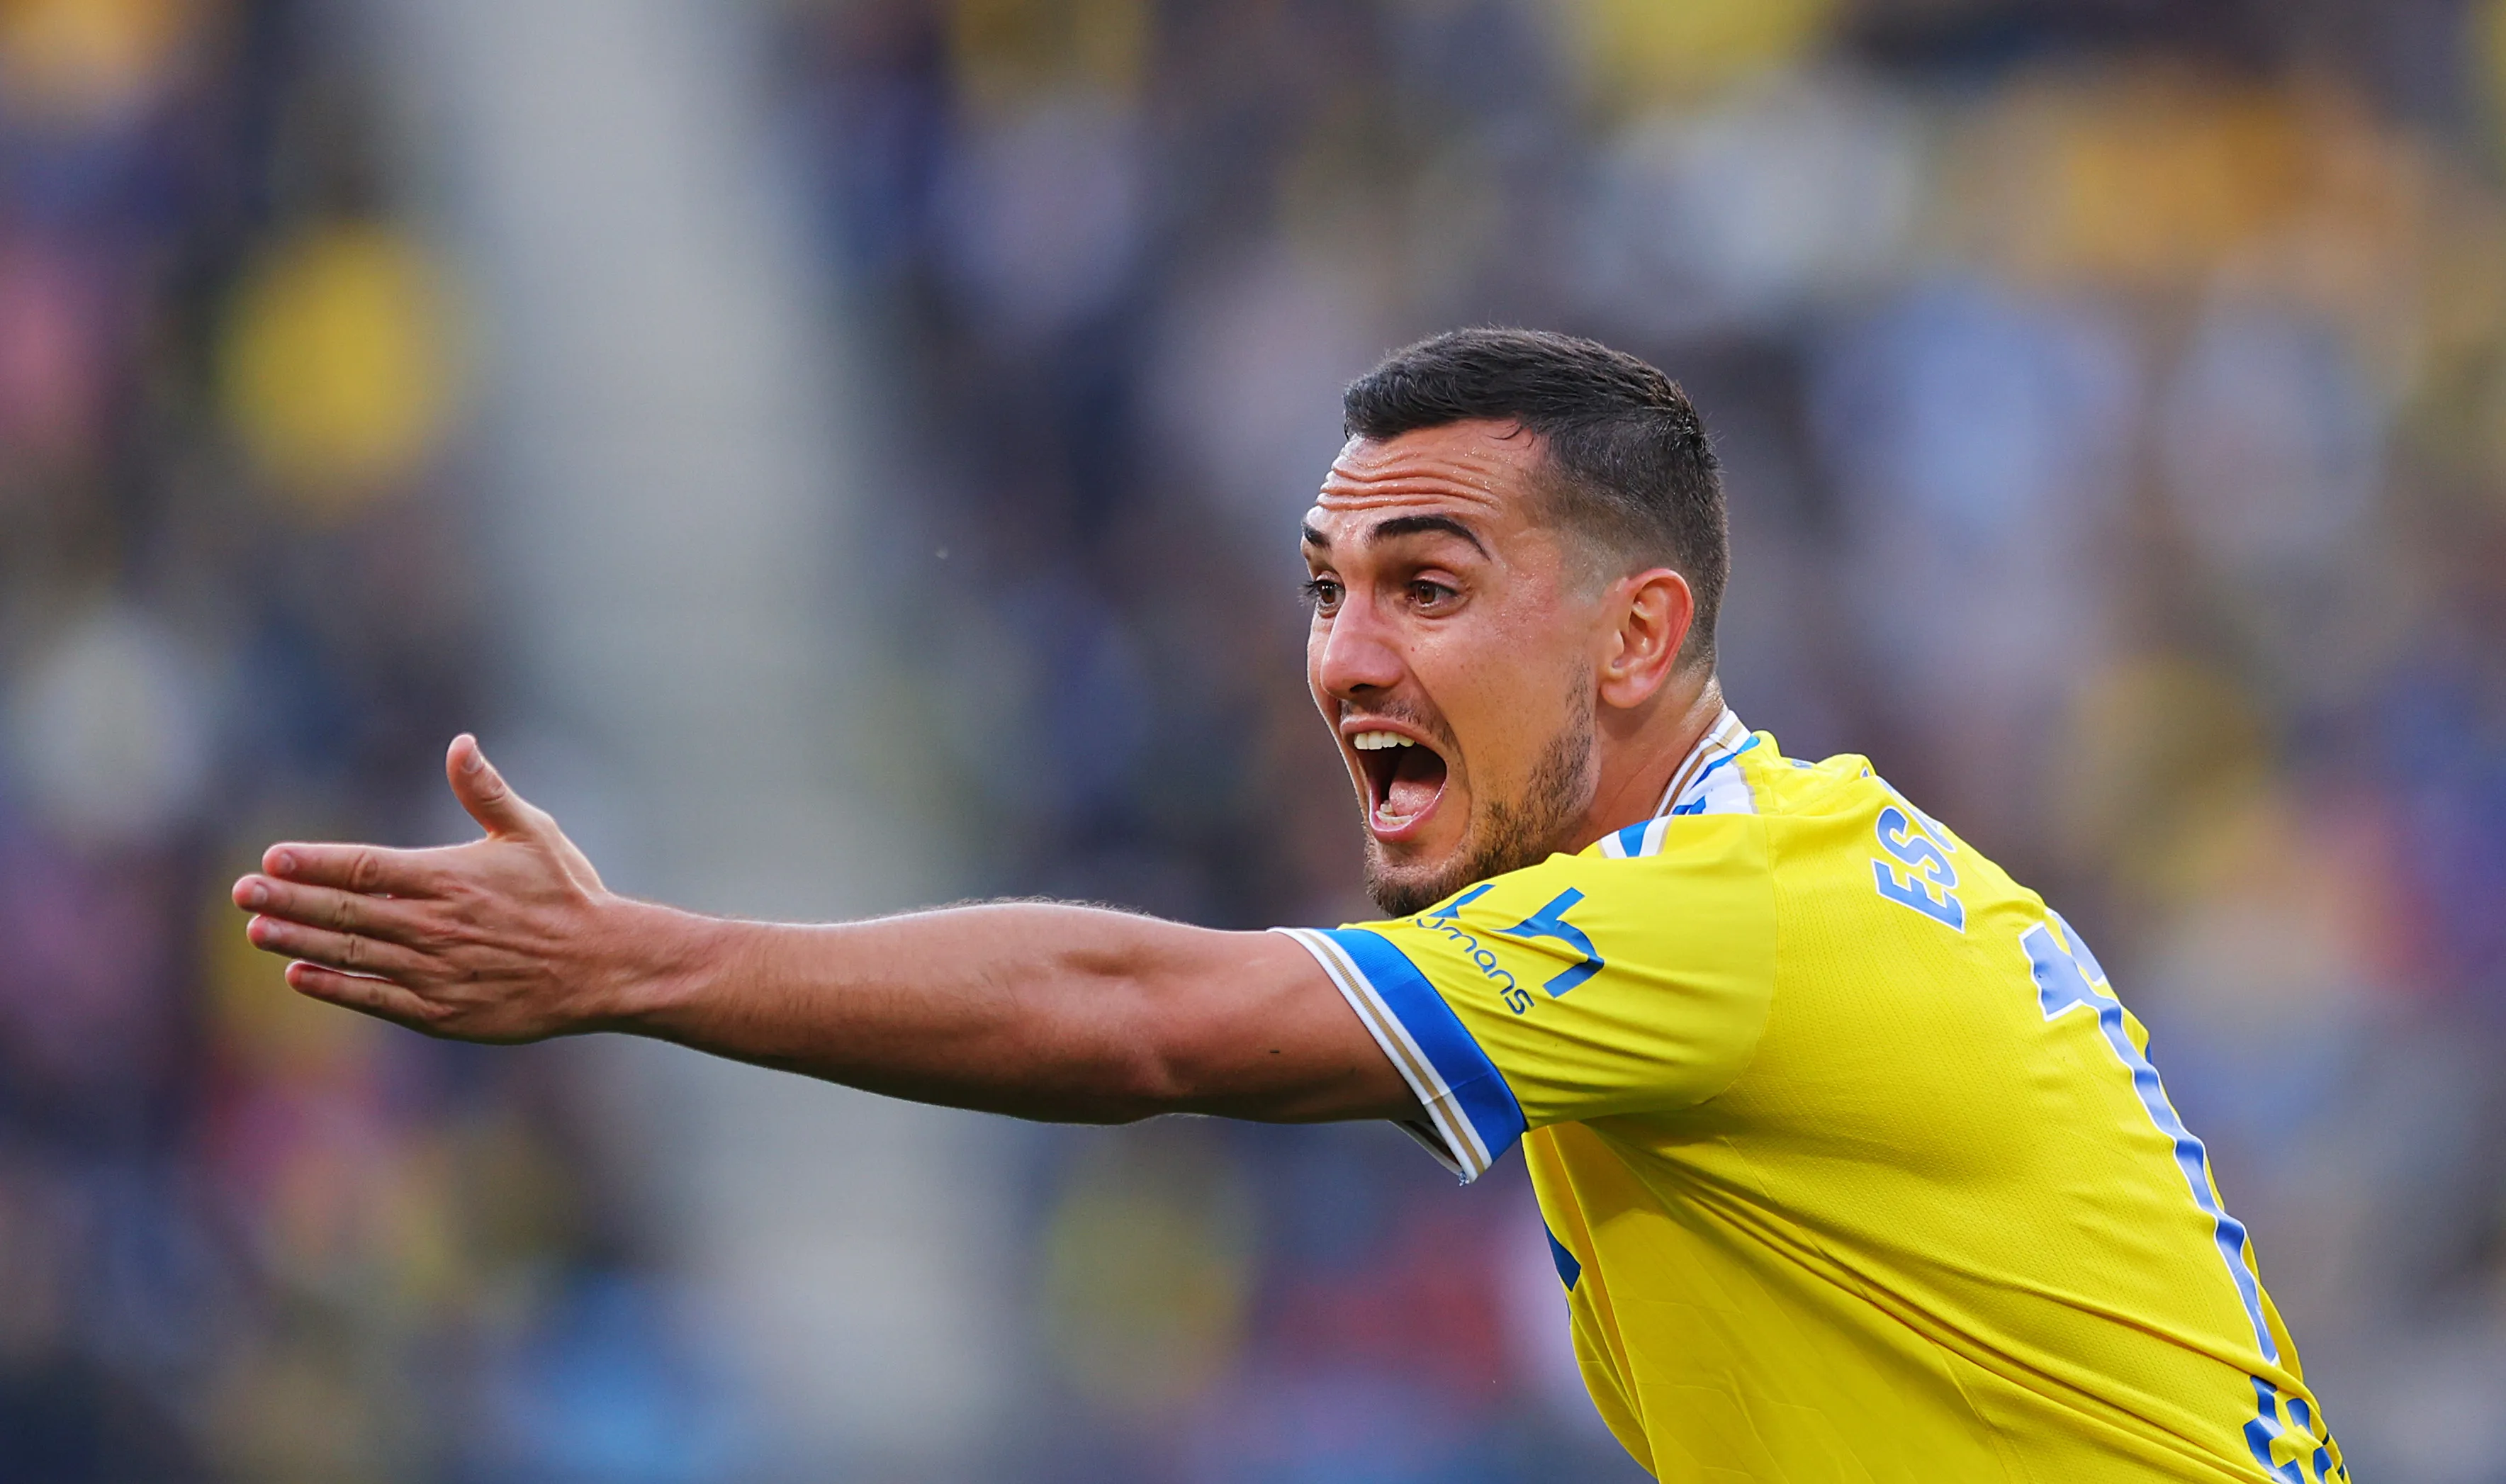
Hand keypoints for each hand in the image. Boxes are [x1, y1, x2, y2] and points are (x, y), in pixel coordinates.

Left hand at [233, 735, 671, 1041]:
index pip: (364, 866)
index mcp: (450, 877)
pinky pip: (374, 998)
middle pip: (344, 910)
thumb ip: (487, 791)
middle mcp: (434, 925)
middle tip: (242, 891)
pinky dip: (334, 986)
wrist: (603, 966)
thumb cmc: (568, 894)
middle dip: (288, 898)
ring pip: (350, 953)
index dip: (314, 861)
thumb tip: (460, 742)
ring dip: (298, 939)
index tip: (272, 856)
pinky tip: (300, 974)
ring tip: (255, 928)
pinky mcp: (441, 1011)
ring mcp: (434, 971)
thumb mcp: (533, 832)